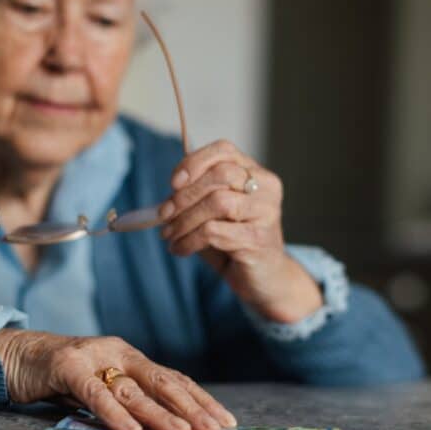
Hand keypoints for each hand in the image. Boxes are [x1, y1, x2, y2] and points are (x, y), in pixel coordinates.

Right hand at [0, 329, 236, 429]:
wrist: (12, 355)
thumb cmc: (59, 376)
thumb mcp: (100, 387)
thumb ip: (127, 400)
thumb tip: (166, 426)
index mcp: (130, 357)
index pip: (174, 379)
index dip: (201, 399)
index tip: (225, 420)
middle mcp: (117, 353)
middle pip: (163, 381)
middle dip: (193, 407)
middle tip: (216, 428)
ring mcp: (92, 357)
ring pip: (133, 389)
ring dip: (160, 413)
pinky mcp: (66, 367)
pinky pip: (94, 393)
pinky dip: (114, 412)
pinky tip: (131, 429)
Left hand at [159, 140, 322, 323]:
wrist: (263, 279)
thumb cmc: (235, 241)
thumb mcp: (214, 212)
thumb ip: (196, 196)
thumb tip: (167, 196)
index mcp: (255, 173)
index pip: (224, 150)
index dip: (194, 162)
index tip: (173, 183)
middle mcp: (266, 187)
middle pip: (221, 174)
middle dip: (185, 195)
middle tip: (164, 215)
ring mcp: (266, 212)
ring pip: (218, 202)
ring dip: (185, 220)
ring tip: (170, 236)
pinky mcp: (259, 239)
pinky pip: (215, 232)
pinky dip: (190, 241)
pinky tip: (181, 249)